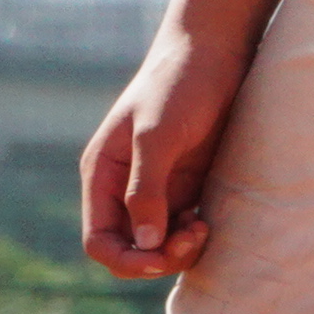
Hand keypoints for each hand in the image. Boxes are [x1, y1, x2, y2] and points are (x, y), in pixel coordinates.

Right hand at [80, 31, 244, 278]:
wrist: (214, 53)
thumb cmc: (178, 84)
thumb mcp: (156, 134)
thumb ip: (146, 188)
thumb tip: (144, 242)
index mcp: (102, 174)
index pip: (99, 240)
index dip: (126, 260)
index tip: (160, 256)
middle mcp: (123, 187)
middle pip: (129, 250)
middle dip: (158, 256)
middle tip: (193, 236)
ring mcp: (154, 189)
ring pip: (157, 246)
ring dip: (178, 250)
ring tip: (202, 226)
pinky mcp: (183, 187)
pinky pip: (180, 231)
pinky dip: (192, 238)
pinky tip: (206, 220)